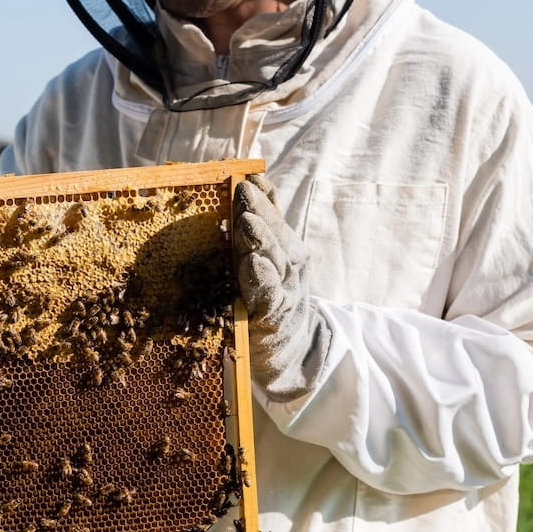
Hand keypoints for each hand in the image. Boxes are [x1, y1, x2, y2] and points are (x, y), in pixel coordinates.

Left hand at [233, 175, 330, 401]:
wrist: (288, 353)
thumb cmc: (270, 299)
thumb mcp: (272, 258)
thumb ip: (264, 223)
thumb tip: (254, 179)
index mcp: (285, 249)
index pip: (274, 218)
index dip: (264, 198)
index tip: (249, 178)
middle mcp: (289, 267)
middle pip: (275, 236)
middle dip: (260, 213)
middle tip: (243, 192)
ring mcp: (284, 293)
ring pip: (274, 262)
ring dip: (260, 241)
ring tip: (247, 223)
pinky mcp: (273, 319)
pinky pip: (269, 298)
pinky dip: (263, 280)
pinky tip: (255, 265)